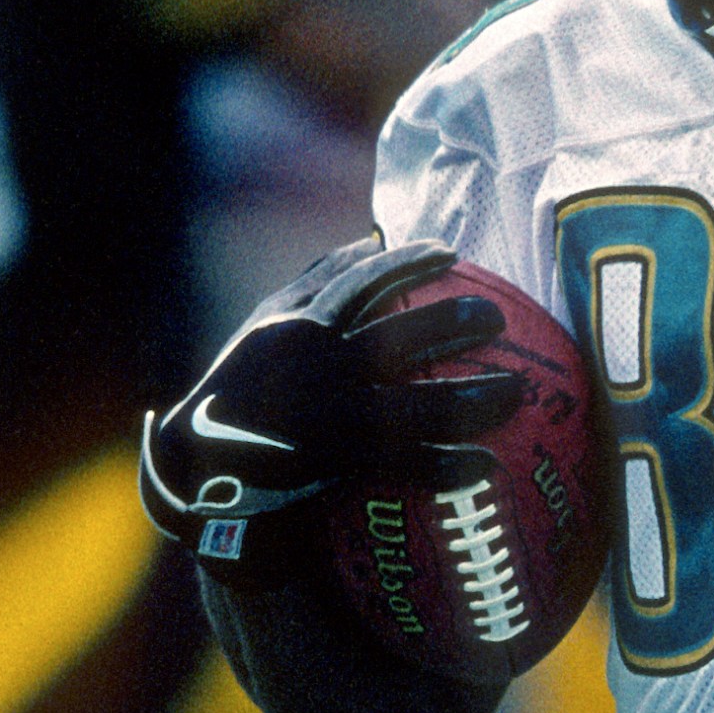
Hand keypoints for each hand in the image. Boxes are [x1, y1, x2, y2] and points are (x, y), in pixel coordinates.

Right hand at [139, 238, 522, 566]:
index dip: (407, 262)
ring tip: (516, 391)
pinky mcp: (336, 461)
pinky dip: (447, 465)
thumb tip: (367, 244)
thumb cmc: (239, 389)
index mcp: (297, 326)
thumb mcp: (264, 326)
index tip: (450, 251)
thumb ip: (312, 285)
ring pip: (411, 404)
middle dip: (450, 324)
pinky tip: (485, 466)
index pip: (358, 280)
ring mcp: (328, 415)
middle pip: (396, 338)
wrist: (197, 467)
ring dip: (470, 399)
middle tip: (497, 318)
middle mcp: (316, 366)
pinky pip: (403, 464)